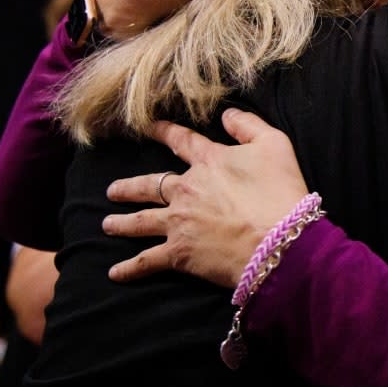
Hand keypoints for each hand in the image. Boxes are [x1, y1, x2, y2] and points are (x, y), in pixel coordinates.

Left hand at [103, 109, 308, 286]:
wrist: (278, 239)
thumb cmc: (280, 192)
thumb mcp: (275, 145)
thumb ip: (249, 125)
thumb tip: (227, 114)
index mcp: (209, 161)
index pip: (181, 141)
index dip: (163, 131)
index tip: (148, 126)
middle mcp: (186, 189)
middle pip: (150, 185)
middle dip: (129, 188)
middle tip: (112, 191)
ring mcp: (178, 222)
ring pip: (140, 221)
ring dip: (122, 223)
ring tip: (107, 224)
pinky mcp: (178, 253)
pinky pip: (146, 260)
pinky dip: (129, 268)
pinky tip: (114, 272)